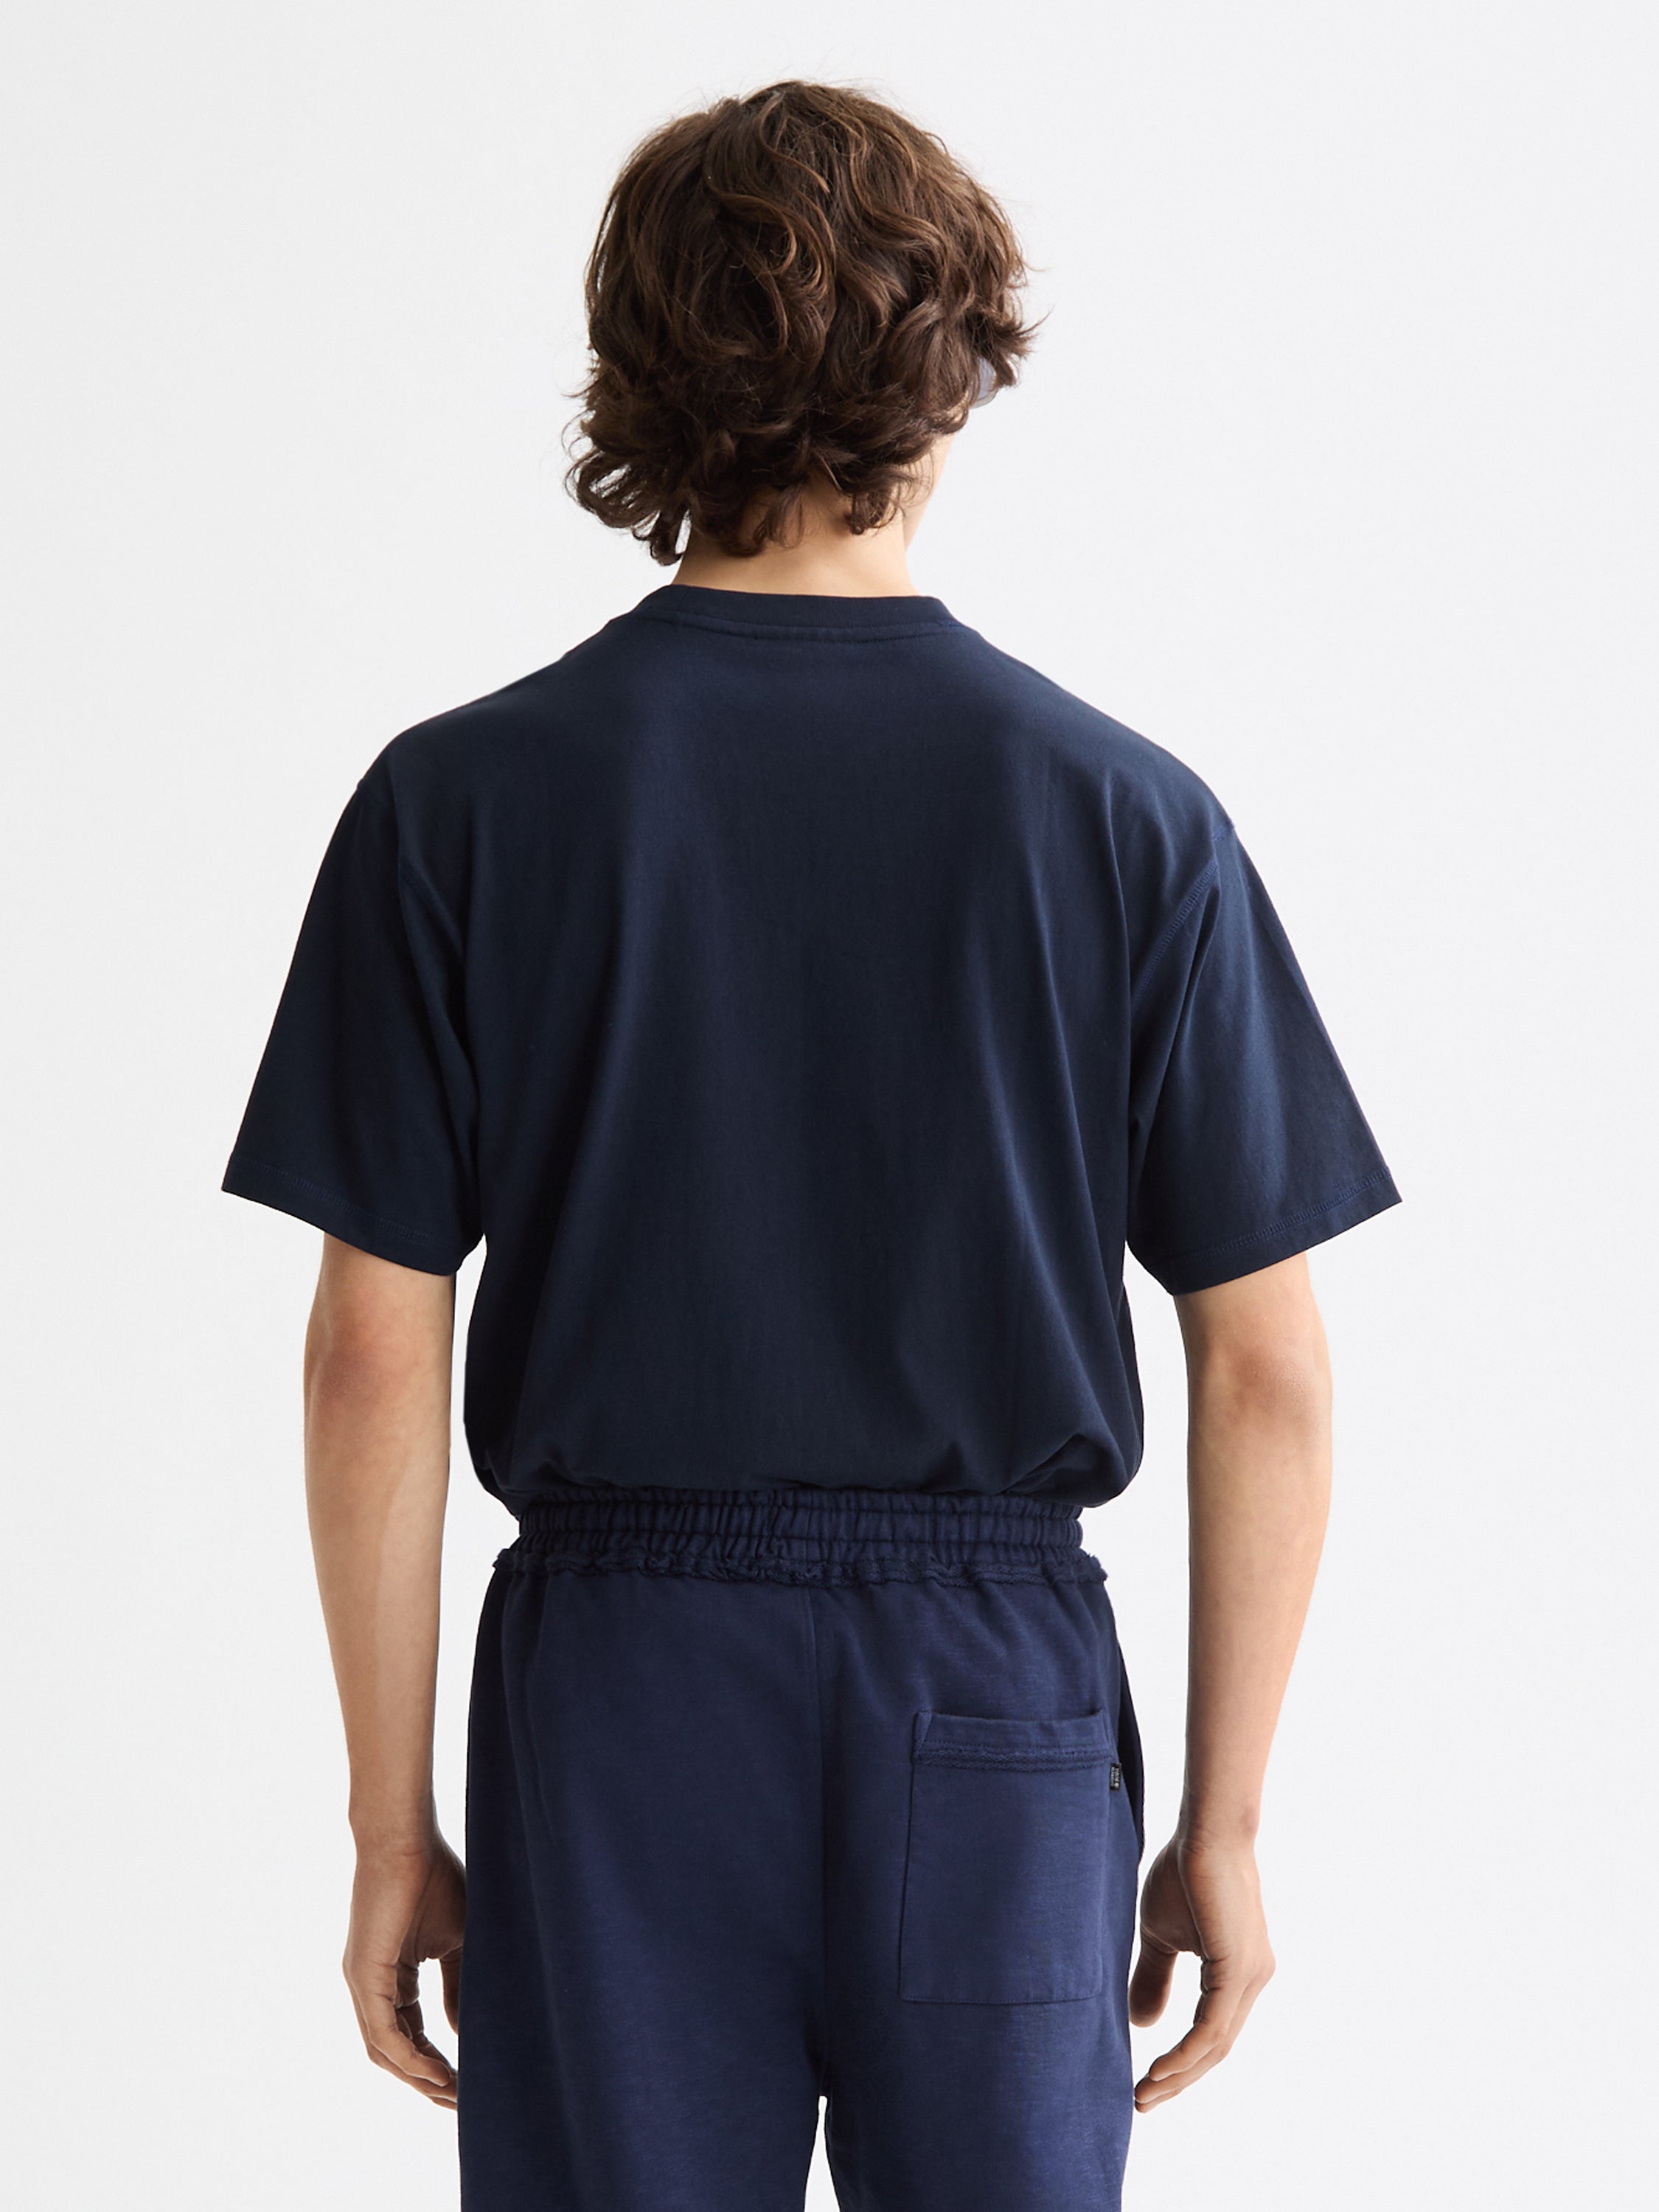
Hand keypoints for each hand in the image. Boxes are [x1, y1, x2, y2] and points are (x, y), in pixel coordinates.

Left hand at [343, 1836, 465, 2106]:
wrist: (408, 1838)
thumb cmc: (435, 1876)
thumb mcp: (456, 1941)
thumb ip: (457, 1986)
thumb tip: (463, 2033)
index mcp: (391, 1975)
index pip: (411, 2032)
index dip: (437, 2060)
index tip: (469, 2082)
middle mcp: (370, 1985)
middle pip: (394, 2051)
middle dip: (428, 2081)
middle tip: (462, 2103)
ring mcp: (362, 1982)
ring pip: (385, 2050)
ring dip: (418, 2078)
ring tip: (453, 2094)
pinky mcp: (363, 1975)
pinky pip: (382, 2033)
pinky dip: (408, 2058)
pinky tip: (436, 2071)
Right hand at [1128, 1834, 1274, 2110]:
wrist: (1204, 1831)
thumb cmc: (1184, 1872)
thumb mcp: (1161, 1935)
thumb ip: (1155, 1978)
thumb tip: (1142, 2024)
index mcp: (1238, 1975)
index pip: (1211, 2035)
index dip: (1180, 2065)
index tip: (1146, 2084)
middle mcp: (1253, 1981)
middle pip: (1216, 2050)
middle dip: (1178, 2080)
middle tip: (1141, 2102)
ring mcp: (1251, 1977)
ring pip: (1216, 2046)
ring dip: (1179, 2075)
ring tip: (1145, 2093)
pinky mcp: (1240, 1970)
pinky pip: (1214, 2028)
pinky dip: (1187, 2053)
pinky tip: (1160, 2068)